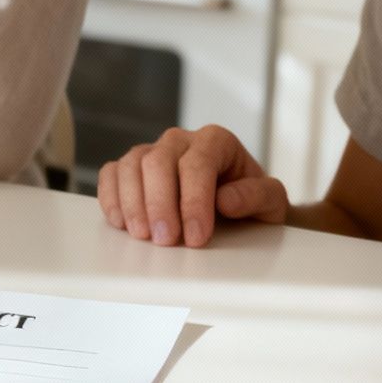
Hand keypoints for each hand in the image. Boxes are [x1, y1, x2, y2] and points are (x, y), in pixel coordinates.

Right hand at [97, 124, 288, 246]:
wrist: (239, 208)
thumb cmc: (252, 203)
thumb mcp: (270, 202)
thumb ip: (257, 196)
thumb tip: (226, 198)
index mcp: (216, 141)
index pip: (197, 163)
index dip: (193, 201)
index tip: (197, 237)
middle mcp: (180, 141)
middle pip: (157, 161)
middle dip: (159, 204)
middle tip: (166, 241)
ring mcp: (153, 153)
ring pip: (130, 165)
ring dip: (133, 204)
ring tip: (144, 237)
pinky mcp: (132, 170)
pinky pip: (111, 174)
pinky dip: (111, 197)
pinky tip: (122, 223)